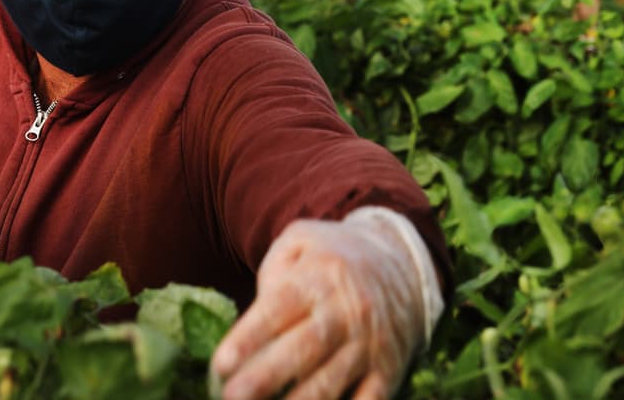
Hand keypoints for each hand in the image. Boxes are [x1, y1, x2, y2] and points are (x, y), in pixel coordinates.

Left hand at [211, 208, 441, 399]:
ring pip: (332, 381)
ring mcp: (369, 344)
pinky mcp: (389, 368)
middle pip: (302, 350)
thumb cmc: (334, 256)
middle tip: (231, 397)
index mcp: (318, 279)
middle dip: (265, 378)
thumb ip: (272, 271)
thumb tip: (253, 315)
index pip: (278, 310)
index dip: (249, 338)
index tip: (221, 364)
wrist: (403, 262)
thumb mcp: (301, 241)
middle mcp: (346, 312)